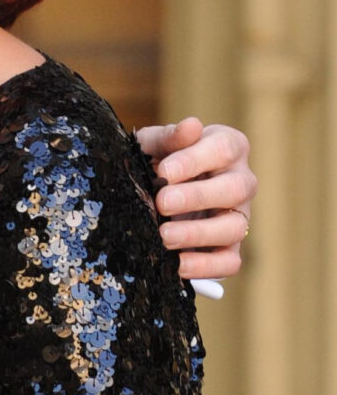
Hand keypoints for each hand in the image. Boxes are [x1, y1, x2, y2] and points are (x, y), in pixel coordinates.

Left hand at [136, 117, 255, 281]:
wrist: (154, 192)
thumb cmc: (159, 160)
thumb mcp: (155, 144)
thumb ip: (169, 136)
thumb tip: (190, 126)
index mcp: (228, 147)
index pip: (223, 149)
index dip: (194, 160)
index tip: (164, 170)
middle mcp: (241, 181)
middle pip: (234, 189)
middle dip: (196, 197)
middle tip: (162, 202)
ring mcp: (239, 217)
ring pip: (233, 228)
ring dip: (197, 233)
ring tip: (163, 235)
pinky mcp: (230, 249)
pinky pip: (229, 263)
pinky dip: (205, 267)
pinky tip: (175, 264)